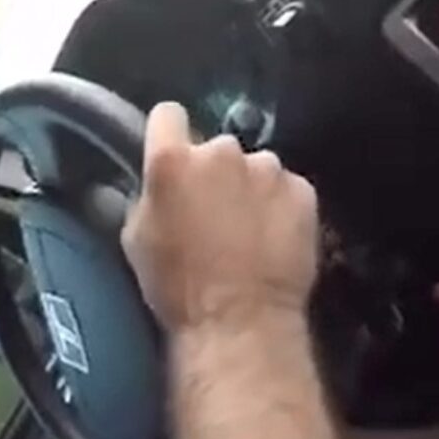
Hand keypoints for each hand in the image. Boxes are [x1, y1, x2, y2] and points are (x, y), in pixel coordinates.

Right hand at [121, 102, 319, 333]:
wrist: (239, 322)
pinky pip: (286, 189)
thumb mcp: (136, 242)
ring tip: (248, 231)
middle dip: (213, 172)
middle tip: (212, 212)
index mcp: (173, 160)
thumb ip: (141, 198)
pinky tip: (274, 240)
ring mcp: (268, 169)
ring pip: (255, 169)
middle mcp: (222, 151)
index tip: (171, 159)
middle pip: (216, 148)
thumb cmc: (176, 287)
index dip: (168, 135)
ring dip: (249, 190)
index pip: (167, 115)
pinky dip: (279, 208)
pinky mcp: (303, 191)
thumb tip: (141, 182)